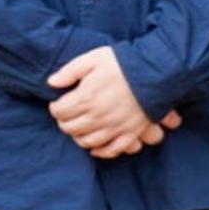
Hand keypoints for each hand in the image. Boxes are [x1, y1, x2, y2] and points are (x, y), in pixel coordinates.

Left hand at [48, 47, 171, 158]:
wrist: (156, 69)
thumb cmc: (124, 62)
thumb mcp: (94, 58)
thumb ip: (70, 71)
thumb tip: (52, 82)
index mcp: (86, 98)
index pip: (58, 111)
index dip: (56, 106)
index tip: (60, 101)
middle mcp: (97, 117)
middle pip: (70, 128)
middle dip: (65, 121)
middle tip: (70, 113)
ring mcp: (114, 127)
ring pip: (87, 141)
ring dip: (79, 136)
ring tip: (81, 126)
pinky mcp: (130, 132)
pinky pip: (112, 150)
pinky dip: (101, 151)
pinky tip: (95, 147)